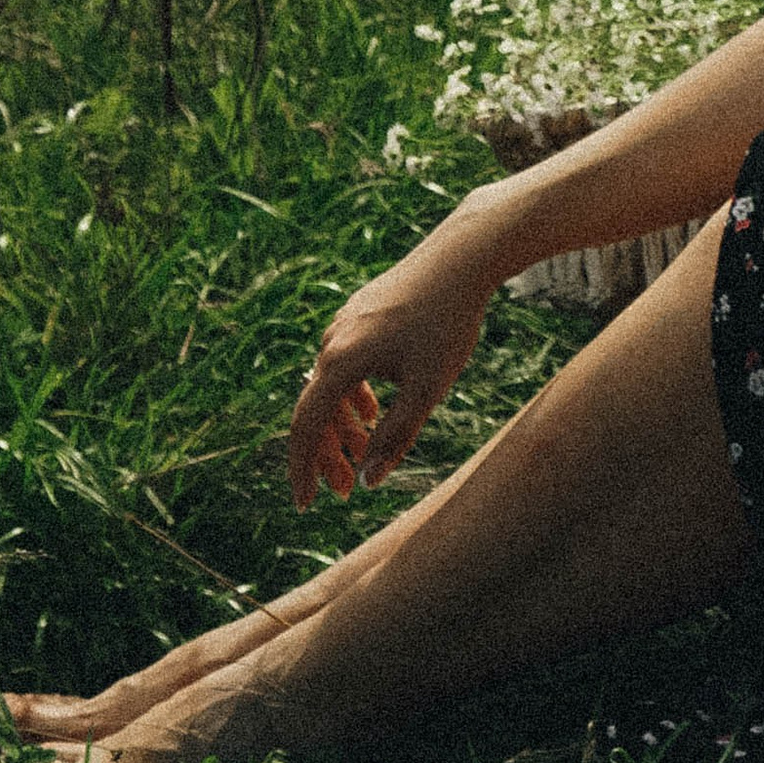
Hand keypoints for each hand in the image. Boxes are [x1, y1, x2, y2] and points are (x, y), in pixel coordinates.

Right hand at [287, 220, 498, 510]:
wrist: (461, 258)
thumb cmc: (448, 324)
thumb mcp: (427, 389)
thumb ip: (395, 437)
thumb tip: (367, 480)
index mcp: (340, 361)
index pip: (306, 426)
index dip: (302, 470)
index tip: (305, 504)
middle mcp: (332, 341)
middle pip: (316, 409)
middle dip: (329, 455)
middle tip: (345, 492)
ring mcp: (343, 324)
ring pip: (331, 387)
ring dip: (344, 426)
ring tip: (362, 454)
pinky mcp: (360, 313)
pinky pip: (344, 365)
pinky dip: (353, 396)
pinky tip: (372, 412)